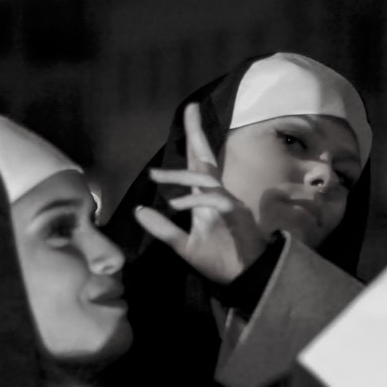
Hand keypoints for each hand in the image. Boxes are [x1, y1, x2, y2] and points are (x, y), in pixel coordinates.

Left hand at [134, 103, 270, 283]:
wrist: (247, 278)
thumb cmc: (221, 260)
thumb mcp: (183, 246)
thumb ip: (162, 228)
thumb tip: (139, 210)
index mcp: (208, 198)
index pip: (198, 164)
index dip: (193, 140)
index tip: (188, 114)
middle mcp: (219, 194)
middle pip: (206, 158)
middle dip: (197, 133)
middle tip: (191, 108)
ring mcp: (229, 203)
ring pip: (206, 178)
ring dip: (180, 175)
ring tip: (155, 175)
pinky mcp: (236, 215)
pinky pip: (215, 200)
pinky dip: (193, 201)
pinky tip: (175, 204)